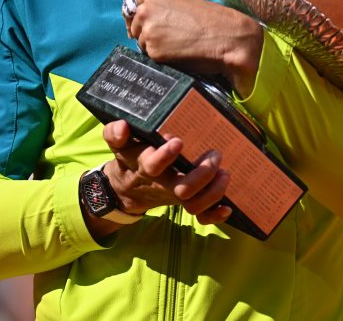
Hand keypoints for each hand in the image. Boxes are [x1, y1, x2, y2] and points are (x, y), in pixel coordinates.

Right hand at [102, 120, 231, 222]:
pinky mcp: (184, 203)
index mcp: (145, 166)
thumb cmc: (130, 158)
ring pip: (194, 204)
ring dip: (213, 192)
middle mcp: (162, 184)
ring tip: (225, 173)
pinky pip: (199, 215)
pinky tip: (227, 208)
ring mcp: (174, 195)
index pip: (153, 164)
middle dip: (202, 174)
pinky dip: (214, 215)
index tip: (178, 141)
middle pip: (182, 189)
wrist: (127, 188)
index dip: (165, 156)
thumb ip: (115, 132)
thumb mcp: (119, 144)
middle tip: (215, 155)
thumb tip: (123, 126)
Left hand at [124, 0, 262, 94]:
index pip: (131, 4)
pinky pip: (150, 56)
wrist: (226, 35)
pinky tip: (178, 52)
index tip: (145, 23)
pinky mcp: (153, 49)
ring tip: (177, 43)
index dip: (138, 16)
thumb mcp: (180, 0)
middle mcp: (146, 8)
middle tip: (170, 35)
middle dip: (146, 31)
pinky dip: (161, 57)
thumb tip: (143, 21)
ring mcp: (147, 29)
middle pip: (134, 24)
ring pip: (141, 41)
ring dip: (154, 45)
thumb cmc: (209, 18)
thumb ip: (159, 6)